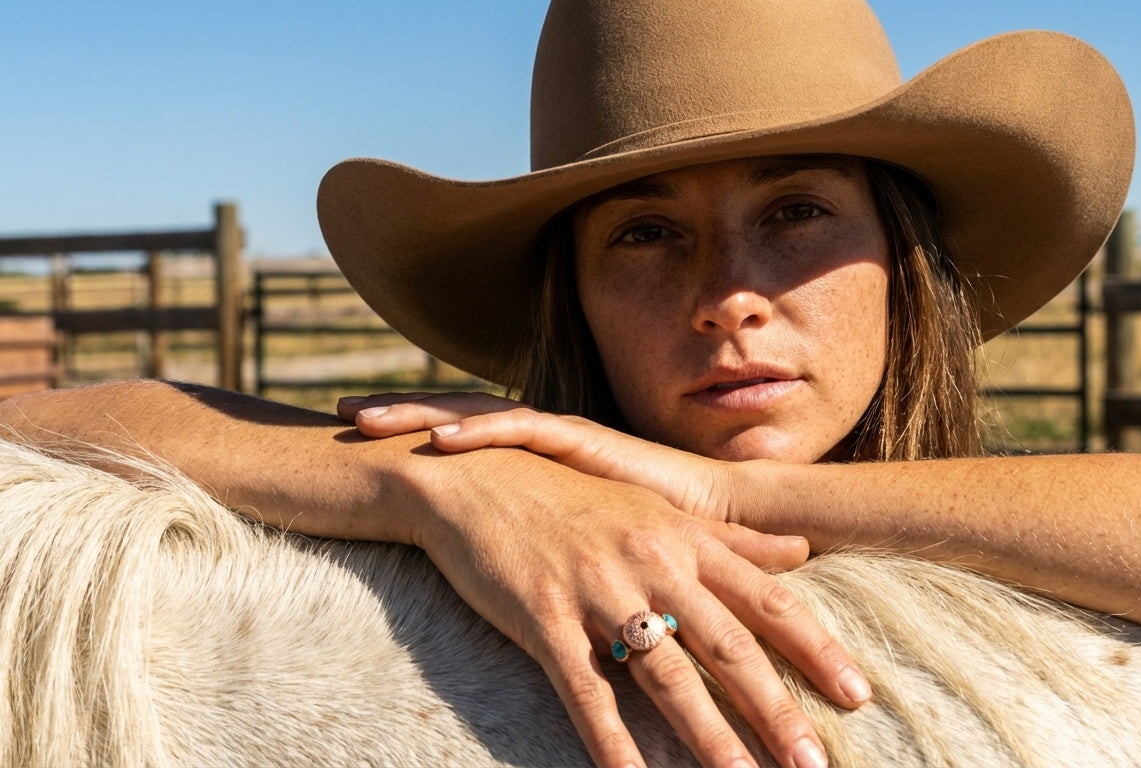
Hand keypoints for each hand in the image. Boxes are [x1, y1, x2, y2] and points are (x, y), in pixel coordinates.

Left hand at [339, 392, 730, 520]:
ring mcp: (564, 438)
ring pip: (478, 415)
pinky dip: (479, 433)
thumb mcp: (579, 540)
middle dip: (399, 411)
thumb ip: (543, 540)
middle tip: (341, 412)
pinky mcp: (589, 444)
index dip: (414, 427)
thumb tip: (501, 564)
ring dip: (419, 415)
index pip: (467, 432)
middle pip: (458, 416)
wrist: (724, 516)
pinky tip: (438, 441)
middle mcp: (545, 440)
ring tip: (363, 420)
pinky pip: (524, 431)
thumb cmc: (659, 537)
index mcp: (540, 457)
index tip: (360, 433)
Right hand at [403, 449, 869, 767]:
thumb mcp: (659, 508)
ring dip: (707, 737)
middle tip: (814, 765)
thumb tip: (802, 550)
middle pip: (727, 645)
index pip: (766, 601)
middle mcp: (653, 562)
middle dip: (775, 709)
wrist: (480, 479)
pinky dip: (609, 741)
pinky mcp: (544, 616)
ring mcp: (598, 589)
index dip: (815, 649)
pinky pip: (584, 690)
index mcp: (685, 538)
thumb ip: (733, 538)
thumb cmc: (574, 498)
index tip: (858, 695)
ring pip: (664, 674)